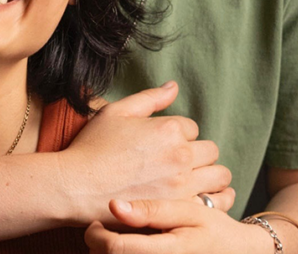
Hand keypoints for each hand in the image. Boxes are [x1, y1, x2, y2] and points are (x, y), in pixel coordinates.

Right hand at [57, 82, 232, 224]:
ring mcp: (183, 185)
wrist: (78, 185)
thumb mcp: (118, 111)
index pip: (191, 127)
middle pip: (210, 150)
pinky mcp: (180, 210)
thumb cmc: (94, 146)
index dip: (178, 134)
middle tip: (178, 161)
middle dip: (197, 153)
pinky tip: (199, 198)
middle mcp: (181, 155)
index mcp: (169, 128)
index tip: (163, 144)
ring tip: (193, 179)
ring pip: (219, 176)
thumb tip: (173, 86)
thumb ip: (150, 98)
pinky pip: (215, 204)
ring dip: (209, 175)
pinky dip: (213, 199)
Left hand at [85, 199, 270, 252]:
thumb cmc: (213, 229)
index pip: (114, 249)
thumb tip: (113, 205)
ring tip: (116, 238)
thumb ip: (152, 210)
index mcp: (165, 252)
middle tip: (101, 228)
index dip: (96, 235)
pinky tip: (129, 248)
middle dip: (99, 246)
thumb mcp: (188, 212)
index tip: (94, 221)